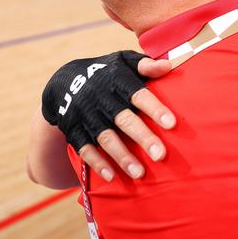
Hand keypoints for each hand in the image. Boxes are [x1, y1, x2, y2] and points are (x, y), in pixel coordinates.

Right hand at [41, 51, 175, 181]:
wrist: (64, 81)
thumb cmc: (107, 72)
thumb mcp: (124, 61)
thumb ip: (146, 65)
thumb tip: (169, 66)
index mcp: (116, 79)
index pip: (138, 94)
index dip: (154, 109)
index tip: (172, 124)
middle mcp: (101, 97)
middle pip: (123, 119)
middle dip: (142, 137)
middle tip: (161, 155)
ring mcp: (85, 114)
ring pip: (105, 137)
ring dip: (121, 156)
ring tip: (140, 173)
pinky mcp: (73, 129)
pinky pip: (84, 148)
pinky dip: (96, 162)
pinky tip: (111, 176)